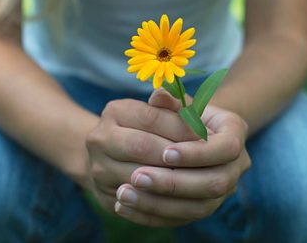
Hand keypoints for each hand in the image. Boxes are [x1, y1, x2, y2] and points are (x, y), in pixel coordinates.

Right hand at [85, 97, 197, 214]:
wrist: (115, 155)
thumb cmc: (151, 128)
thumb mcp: (162, 110)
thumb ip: (174, 103)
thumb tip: (175, 98)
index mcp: (115, 112)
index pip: (151, 118)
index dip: (182, 128)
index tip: (208, 136)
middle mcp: (98, 139)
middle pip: (142, 148)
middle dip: (178, 156)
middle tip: (208, 162)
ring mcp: (98, 170)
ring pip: (139, 180)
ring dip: (174, 184)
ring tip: (202, 184)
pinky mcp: (104, 198)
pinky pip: (135, 208)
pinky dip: (162, 207)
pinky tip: (185, 202)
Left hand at [113, 89, 251, 226]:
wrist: (187, 136)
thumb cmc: (181, 114)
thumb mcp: (176, 102)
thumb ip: (169, 101)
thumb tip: (158, 95)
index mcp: (234, 133)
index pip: (225, 148)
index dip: (196, 153)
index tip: (165, 153)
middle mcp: (236, 166)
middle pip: (214, 184)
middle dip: (174, 182)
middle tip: (137, 176)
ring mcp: (222, 192)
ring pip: (197, 208)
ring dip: (158, 203)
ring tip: (123, 193)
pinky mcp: (202, 208)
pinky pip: (179, 220)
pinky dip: (149, 215)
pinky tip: (122, 206)